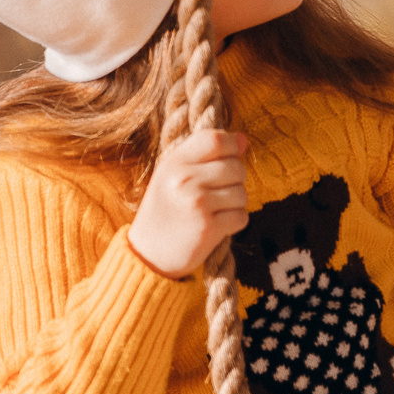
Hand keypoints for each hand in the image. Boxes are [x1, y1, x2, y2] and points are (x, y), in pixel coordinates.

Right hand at [128, 129, 249, 278]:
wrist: (148, 254)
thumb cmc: (166, 210)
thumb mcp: (173, 174)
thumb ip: (205, 155)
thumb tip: (245, 140)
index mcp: (174, 162)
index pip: (215, 138)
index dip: (232, 144)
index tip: (233, 155)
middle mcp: (185, 179)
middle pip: (235, 167)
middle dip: (236, 180)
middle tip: (218, 192)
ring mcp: (197, 203)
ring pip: (242, 193)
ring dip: (235, 203)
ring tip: (214, 210)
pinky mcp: (208, 227)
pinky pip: (241, 216)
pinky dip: (234, 222)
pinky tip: (216, 225)